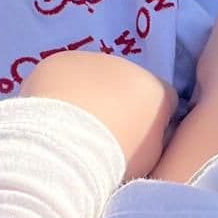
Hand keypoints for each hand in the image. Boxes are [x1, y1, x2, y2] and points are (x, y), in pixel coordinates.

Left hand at [20, 54, 176, 177]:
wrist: (66, 148)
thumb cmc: (114, 158)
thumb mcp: (151, 157)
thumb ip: (157, 137)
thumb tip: (154, 130)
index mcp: (157, 91)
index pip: (165, 100)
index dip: (152, 120)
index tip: (136, 139)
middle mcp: (130, 66)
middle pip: (129, 84)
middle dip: (118, 103)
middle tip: (101, 134)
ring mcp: (93, 60)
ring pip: (95, 76)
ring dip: (89, 95)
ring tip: (72, 126)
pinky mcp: (60, 60)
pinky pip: (64, 76)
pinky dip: (60, 92)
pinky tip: (51, 115)